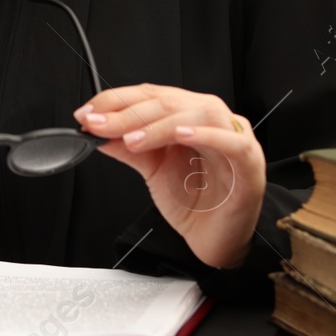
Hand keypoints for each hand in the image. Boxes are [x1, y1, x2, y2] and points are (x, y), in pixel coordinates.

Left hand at [74, 84, 266, 268]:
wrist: (217, 239)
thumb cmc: (194, 201)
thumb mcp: (152, 170)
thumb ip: (128, 148)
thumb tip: (97, 131)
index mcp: (188, 115)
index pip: (151, 96)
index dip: (116, 100)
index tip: (87, 113)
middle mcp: (210, 119)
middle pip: (169, 102)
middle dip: (128, 113)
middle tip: (98, 124)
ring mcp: (233, 136)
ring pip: (198, 114)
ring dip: (160, 125)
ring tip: (131, 139)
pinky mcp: (249, 160)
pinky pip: (231, 140)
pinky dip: (206, 134)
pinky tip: (181, 135)